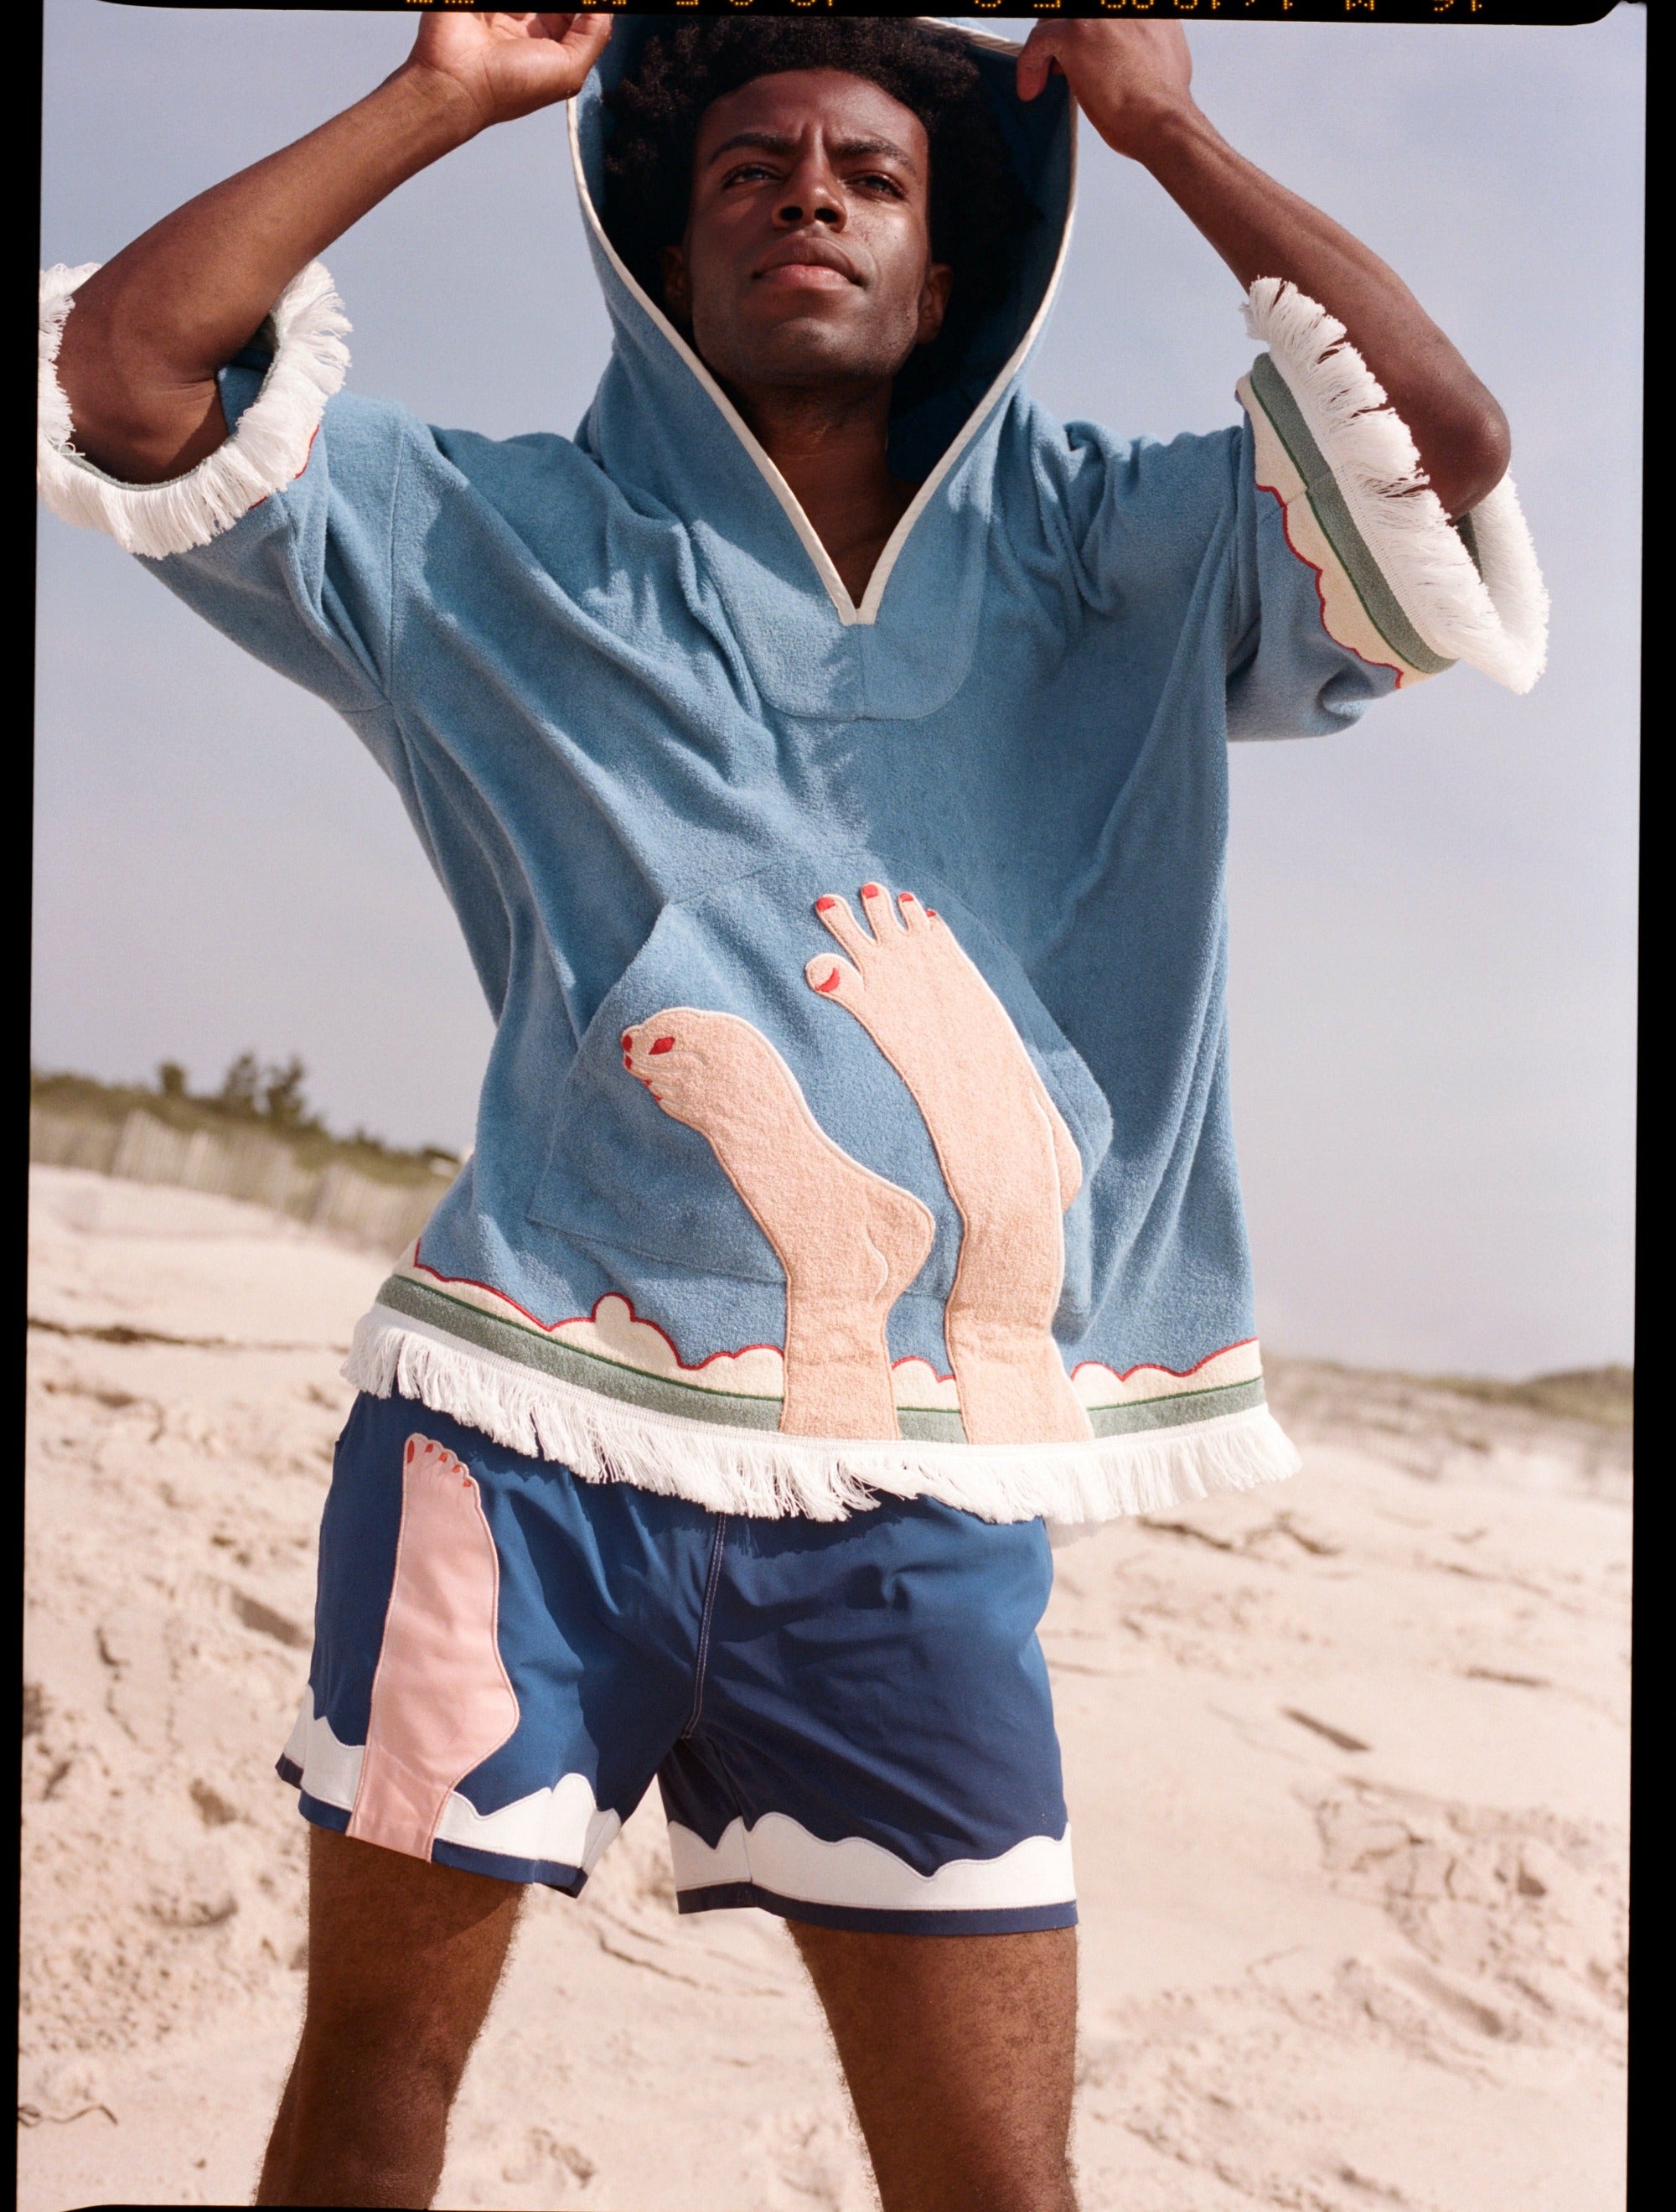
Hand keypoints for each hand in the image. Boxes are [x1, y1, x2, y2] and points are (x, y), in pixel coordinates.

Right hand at [402, 11, 613, 137]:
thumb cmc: (510, 85)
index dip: (586, 6)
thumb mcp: (570, 69)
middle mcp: (523, 36)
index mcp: (546, 56)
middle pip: (551, 4)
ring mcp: (498, 17)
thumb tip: (605, 6)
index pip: (573, 20)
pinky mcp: (476, 2)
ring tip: (533, 6)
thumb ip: (594, 35)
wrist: (457, 79)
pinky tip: (516, 6)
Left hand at [1016, 20, 1197, 165]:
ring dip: (1047, 50)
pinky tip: (1032, 86)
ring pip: (1054, 21)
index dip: (1086, 30)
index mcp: (1141, 3)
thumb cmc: (1162, 98)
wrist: (1162, 118)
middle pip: (1073, 14)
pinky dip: (1030, 64)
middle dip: (1064, 36)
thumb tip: (1124, 44)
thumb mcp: (1162, 47)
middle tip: (1060, 66)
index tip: (1082, 50)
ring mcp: (1097, 13)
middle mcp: (1119, 3)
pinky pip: (1039, 40)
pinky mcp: (1075, 33)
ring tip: (1045, 79)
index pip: (1099, 13)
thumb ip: (1140, 35)